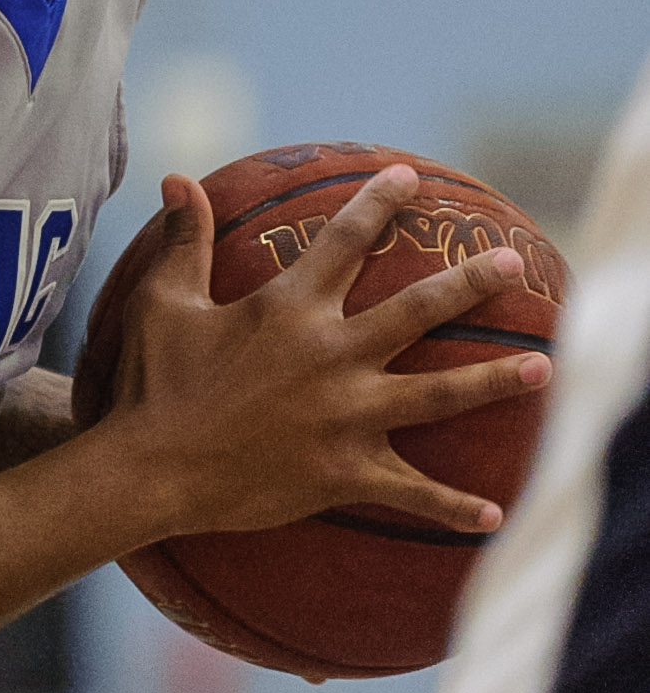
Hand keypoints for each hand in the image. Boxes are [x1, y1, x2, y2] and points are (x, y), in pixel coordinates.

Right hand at [97, 162, 550, 543]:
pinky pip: (411, 493)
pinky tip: (493, 514)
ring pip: (436, 395)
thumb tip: (179, 179)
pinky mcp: (345, 474)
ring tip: (541, 366)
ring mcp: (345, 418)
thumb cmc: (152, 382)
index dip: (378, 203)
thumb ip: (186, 240)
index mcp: (288, 308)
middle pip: (417, 311)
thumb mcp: (163, 301)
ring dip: (492, 381)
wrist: (151, 469)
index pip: (345, 241)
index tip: (409, 178)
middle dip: (470, 283)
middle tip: (513, 262)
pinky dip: (452, 507)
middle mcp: (330, 355)